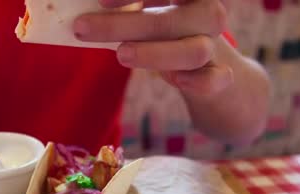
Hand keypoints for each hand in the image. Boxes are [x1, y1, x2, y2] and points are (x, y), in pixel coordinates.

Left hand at [75, 0, 232, 96]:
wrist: (211, 71)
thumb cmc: (168, 34)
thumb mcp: (147, 16)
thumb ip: (121, 10)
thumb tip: (80, 15)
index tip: (100, 0)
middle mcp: (205, 15)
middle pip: (169, 19)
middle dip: (122, 24)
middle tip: (81, 27)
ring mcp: (213, 47)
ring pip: (193, 50)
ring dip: (154, 53)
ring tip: (120, 55)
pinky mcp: (218, 79)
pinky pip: (216, 79)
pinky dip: (199, 80)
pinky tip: (176, 80)